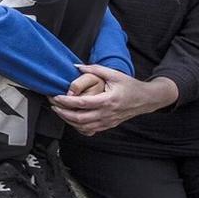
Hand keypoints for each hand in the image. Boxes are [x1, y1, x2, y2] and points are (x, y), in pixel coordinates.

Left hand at [50, 65, 178, 134]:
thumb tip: (76, 66)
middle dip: (62, 112)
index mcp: (107, 100)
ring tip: (59, 111)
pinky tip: (71, 120)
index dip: (66, 101)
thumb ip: (95, 69)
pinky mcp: (107, 126)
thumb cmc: (130, 86)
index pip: (81, 103)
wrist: (145, 99)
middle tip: (53, 105)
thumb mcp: (114, 74)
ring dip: (68, 120)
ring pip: (82, 127)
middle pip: (79, 118)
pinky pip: (89, 131)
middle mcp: (106, 114)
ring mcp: (107, 122)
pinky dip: (77, 127)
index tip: (56, 97)